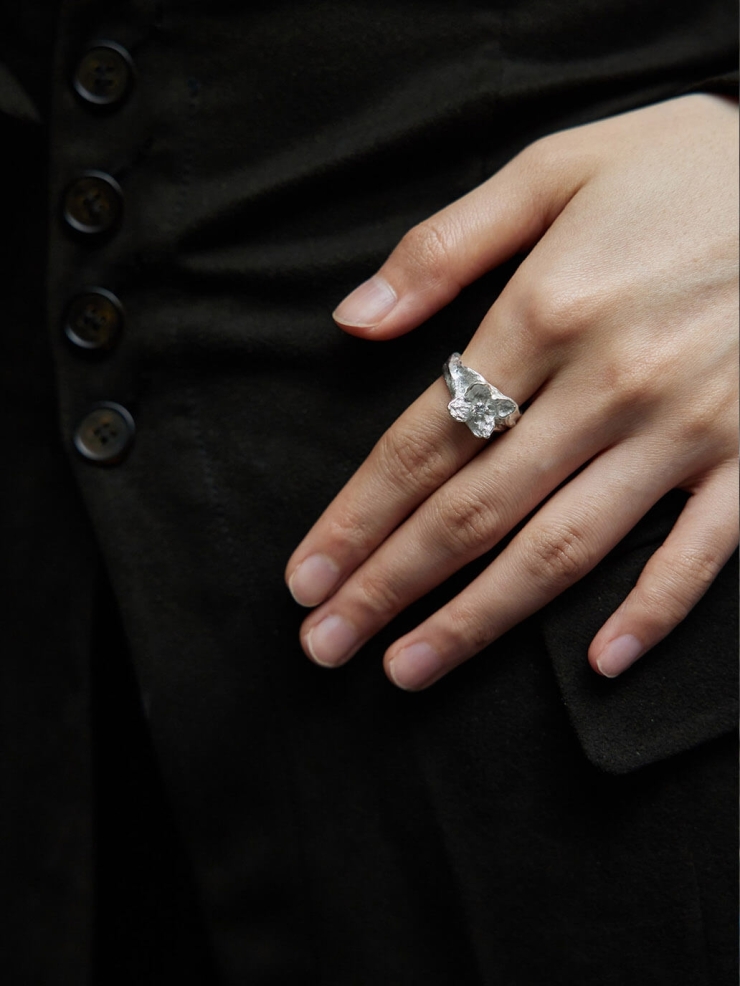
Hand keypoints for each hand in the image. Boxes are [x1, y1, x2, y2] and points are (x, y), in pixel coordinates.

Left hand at [285, 93, 738, 689]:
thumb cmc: (688, 169)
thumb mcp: (556, 169)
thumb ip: (446, 246)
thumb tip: (355, 320)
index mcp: (547, 311)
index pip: (423, 442)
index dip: (355, 517)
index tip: (305, 577)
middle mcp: (608, 385)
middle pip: (473, 510)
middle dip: (389, 584)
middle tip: (326, 644)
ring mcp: (686, 429)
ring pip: (562, 548)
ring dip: (478, 618)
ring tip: (409, 668)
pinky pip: (700, 554)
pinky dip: (651, 612)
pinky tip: (599, 667)